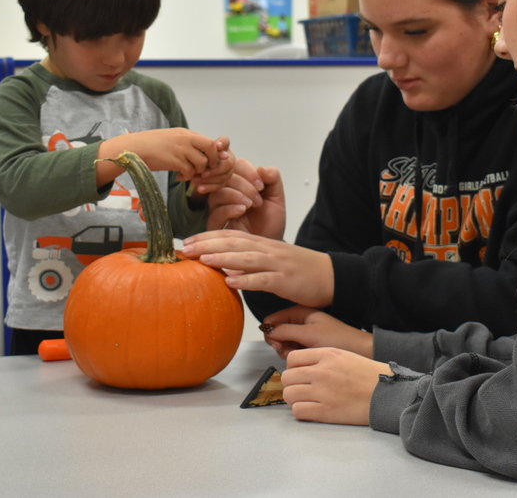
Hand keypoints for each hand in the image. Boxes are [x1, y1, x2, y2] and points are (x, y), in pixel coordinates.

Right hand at [96, 129, 221, 185]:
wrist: (134, 148)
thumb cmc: (152, 145)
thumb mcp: (172, 139)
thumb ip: (187, 143)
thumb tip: (201, 154)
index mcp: (186, 133)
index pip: (210, 141)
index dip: (214, 153)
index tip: (211, 162)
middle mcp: (185, 139)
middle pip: (210, 148)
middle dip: (211, 162)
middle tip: (204, 170)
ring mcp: (180, 149)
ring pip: (201, 163)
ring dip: (197, 171)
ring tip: (187, 173)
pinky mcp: (174, 160)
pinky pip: (189, 171)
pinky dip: (187, 176)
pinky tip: (179, 176)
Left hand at [181, 230, 332, 306]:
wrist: (331, 276)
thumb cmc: (300, 271)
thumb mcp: (273, 261)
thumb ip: (251, 262)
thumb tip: (226, 269)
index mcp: (263, 244)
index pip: (231, 235)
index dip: (208, 236)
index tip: (187, 241)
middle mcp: (268, 250)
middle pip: (234, 242)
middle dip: (207, 244)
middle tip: (185, 248)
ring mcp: (277, 264)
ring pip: (246, 257)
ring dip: (223, 258)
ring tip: (202, 260)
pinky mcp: (286, 280)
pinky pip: (263, 279)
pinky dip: (246, 280)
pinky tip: (230, 281)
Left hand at [189, 137, 236, 194]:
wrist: (193, 168)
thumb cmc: (195, 156)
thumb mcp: (195, 151)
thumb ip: (201, 148)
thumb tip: (213, 148)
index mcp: (221, 147)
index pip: (226, 141)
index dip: (223, 143)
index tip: (217, 146)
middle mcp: (228, 157)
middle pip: (229, 163)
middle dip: (215, 169)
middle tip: (203, 173)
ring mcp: (228, 170)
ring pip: (224, 176)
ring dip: (209, 179)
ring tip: (195, 180)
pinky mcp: (224, 181)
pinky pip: (219, 186)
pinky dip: (208, 187)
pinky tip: (199, 188)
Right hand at [204, 160, 285, 238]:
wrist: (269, 245)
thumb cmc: (270, 222)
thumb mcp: (276, 198)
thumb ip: (273, 180)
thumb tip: (263, 168)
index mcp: (240, 182)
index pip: (236, 165)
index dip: (248, 172)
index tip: (262, 185)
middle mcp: (226, 192)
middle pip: (225, 177)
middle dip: (244, 185)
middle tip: (258, 199)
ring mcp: (219, 208)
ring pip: (217, 193)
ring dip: (236, 195)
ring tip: (251, 205)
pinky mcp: (215, 225)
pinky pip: (215, 212)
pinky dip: (229, 208)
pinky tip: (242, 210)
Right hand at [261, 305, 372, 359]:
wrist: (357, 350)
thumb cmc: (337, 338)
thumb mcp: (309, 333)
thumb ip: (286, 331)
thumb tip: (267, 330)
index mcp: (300, 312)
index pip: (274, 319)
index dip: (271, 330)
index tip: (276, 342)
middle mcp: (299, 321)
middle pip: (277, 333)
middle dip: (281, 343)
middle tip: (290, 350)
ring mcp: (303, 334)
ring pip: (284, 344)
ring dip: (288, 351)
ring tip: (302, 353)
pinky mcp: (308, 345)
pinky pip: (293, 351)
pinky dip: (296, 355)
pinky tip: (306, 357)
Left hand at [282, 347, 392, 424]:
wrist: (386, 393)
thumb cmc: (367, 375)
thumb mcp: (344, 355)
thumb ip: (322, 358)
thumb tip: (301, 367)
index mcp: (327, 354)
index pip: (292, 358)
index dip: (293, 368)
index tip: (300, 374)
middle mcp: (322, 371)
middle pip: (287, 377)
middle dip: (292, 384)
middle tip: (301, 388)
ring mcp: (322, 391)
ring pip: (289, 394)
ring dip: (294, 398)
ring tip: (305, 400)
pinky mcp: (325, 411)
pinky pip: (297, 411)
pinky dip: (301, 411)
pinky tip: (311, 409)